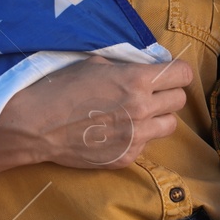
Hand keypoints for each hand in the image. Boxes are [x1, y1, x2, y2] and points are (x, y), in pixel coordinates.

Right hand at [0, 55, 192, 184]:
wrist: (37, 125)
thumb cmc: (62, 87)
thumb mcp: (95, 62)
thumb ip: (128, 64)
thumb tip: (148, 63)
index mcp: (138, 80)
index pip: (183, 75)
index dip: (177, 73)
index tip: (169, 74)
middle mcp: (143, 109)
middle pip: (179, 101)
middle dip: (168, 94)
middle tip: (151, 93)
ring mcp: (136, 137)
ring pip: (170, 126)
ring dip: (158, 118)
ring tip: (137, 114)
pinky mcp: (126, 157)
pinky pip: (147, 145)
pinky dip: (138, 138)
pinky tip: (116, 131)